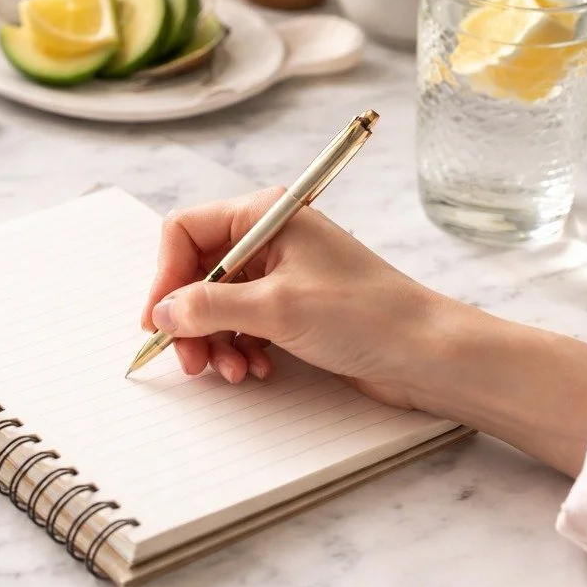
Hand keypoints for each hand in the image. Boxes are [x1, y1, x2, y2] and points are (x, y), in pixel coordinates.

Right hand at [140, 188, 456, 408]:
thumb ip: (210, 307)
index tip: (158, 321)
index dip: (165, 277)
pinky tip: (255, 369)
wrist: (428, 354)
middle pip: (198, 272)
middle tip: (189, 360)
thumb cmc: (367, 316)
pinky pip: (242, 324)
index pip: (186, 232)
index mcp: (265, 215)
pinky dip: (239, 348)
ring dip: (214, 341)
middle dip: (190, 319)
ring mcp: (281, 273)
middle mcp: (269, 237)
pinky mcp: (292, 306)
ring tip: (231, 371)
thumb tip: (162, 313)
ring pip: (217, 304)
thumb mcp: (277, 308)